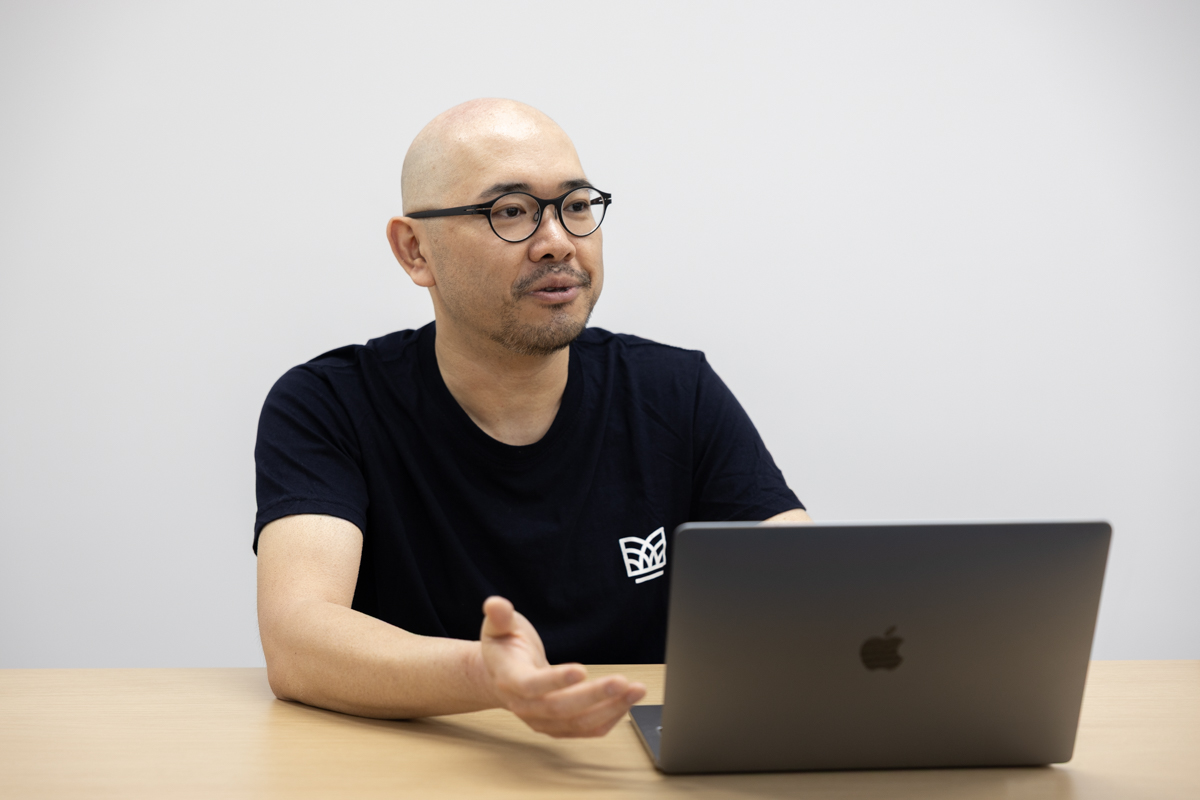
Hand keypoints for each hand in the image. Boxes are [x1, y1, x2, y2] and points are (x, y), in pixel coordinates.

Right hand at [478, 596, 645, 737]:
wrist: (500, 676)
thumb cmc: (504, 648)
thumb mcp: (498, 627)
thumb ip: (499, 617)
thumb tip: (495, 603)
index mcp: (509, 679)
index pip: (531, 686)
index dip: (555, 681)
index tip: (581, 670)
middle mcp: (525, 706)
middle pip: (560, 708)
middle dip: (594, 696)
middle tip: (622, 682)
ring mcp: (541, 720)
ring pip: (577, 723)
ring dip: (610, 709)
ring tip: (635, 691)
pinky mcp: (558, 727)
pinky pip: (585, 730)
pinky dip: (609, 719)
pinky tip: (627, 703)